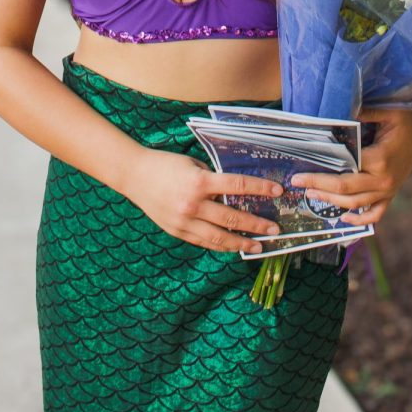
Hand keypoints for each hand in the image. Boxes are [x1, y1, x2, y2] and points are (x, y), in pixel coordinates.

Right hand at [123, 146, 283, 253]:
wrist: (134, 175)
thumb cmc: (166, 164)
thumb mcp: (194, 164)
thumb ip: (212, 179)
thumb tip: (234, 190)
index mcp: (200, 182)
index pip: (238, 186)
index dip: (260, 188)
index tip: (277, 191)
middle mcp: (193, 204)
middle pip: (232, 217)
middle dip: (256, 225)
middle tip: (274, 229)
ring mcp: (184, 221)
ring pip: (218, 237)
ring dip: (241, 243)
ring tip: (258, 247)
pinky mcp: (177, 231)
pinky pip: (203, 242)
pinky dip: (220, 245)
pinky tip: (233, 246)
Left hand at [289, 108, 411, 226]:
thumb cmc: (407, 115)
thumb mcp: (385, 110)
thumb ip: (359, 115)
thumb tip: (331, 120)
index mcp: (380, 159)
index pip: (342, 171)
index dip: (319, 174)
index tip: (299, 173)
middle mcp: (384, 180)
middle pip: (345, 190)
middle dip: (318, 188)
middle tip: (297, 184)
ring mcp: (389, 189)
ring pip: (356, 204)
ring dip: (332, 202)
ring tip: (312, 195)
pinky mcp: (392, 192)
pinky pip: (376, 213)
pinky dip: (360, 219)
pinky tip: (344, 219)